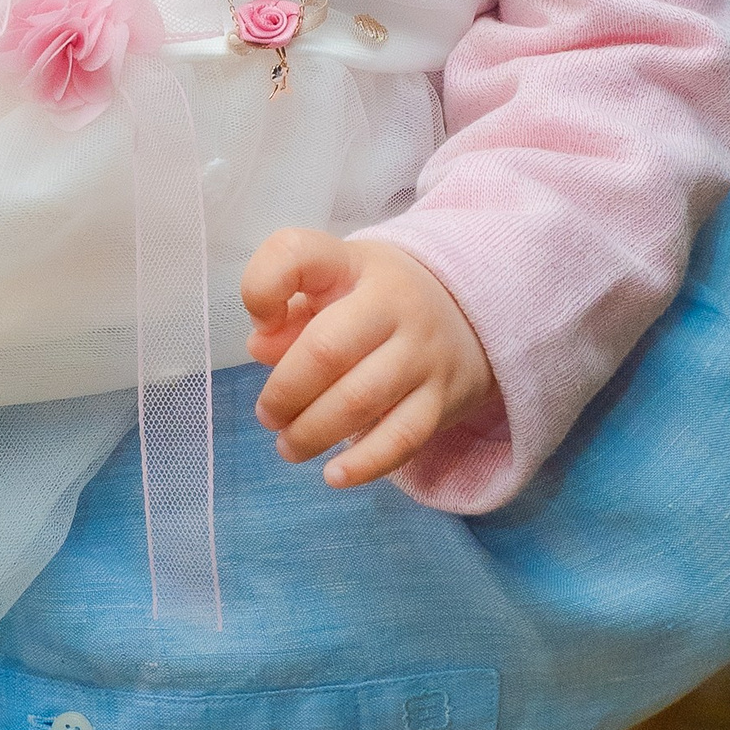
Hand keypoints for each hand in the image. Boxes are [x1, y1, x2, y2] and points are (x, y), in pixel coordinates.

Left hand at [240, 231, 492, 486]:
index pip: (298, 254)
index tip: (262, 322)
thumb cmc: (375, 297)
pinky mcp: (443, 399)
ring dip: (313, 432)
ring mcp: (422, 353)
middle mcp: (393, 304)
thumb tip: (261, 349)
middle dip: (286, 392)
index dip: (263, 288)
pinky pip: (403, 437)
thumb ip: (288, 311)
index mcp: (352, 263)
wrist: (468, 310)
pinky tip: (334, 475)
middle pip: (327, 349)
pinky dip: (364, 463)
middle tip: (268, 415)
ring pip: (361, 399)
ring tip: (289, 446)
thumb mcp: (331, 283)